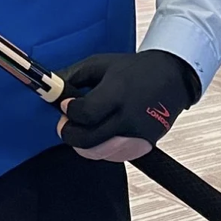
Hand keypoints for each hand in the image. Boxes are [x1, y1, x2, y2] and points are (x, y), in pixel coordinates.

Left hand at [55, 50, 199, 162]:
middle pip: (89, 141)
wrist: (171, 77)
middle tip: (65, 125)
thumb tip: (48, 88)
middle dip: (70, 135)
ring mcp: (139, 135)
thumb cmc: (133, 69)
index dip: (70, 113)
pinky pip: (115, 156)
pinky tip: (102, 134)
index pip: (86, 114)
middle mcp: (129, 117)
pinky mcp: (146, 145)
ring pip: (100, 153)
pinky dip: (103, 149)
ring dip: (85, 144)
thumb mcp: (100, 64)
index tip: (65, 106)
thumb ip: (73, 76)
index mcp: (118, 93)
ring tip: (84, 128)